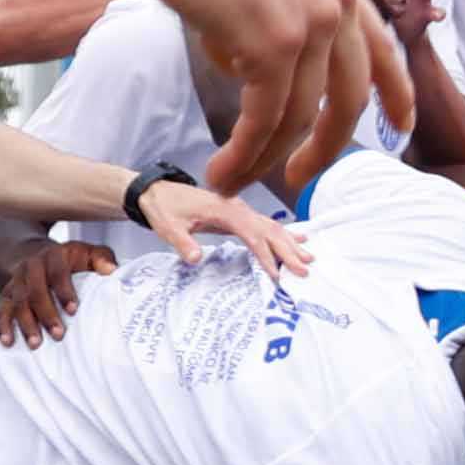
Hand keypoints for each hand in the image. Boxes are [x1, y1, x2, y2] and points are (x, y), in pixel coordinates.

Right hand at [0, 239, 117, 342]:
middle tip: (58, 335)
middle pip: (35, 291)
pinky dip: (3, 326)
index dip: (64, 291)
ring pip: (17, 302)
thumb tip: (111, 271)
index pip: (57, 273)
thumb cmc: (70, 259)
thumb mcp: (88, 252)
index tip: (73, 310)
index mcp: (53, 256)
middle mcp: (31, 267)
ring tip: (36, 344)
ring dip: (26, 324)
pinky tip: (7, 342)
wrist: (36, 254)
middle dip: (46, 314)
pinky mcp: (7, 294)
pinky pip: (2, 310)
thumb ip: (101, 258)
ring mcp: (16, 281)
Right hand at [124, 0, 412, 192]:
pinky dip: (244, 151)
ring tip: (233, 181)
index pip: (384, 50)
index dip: (396, 94)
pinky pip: (264, 117)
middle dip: (325, 148)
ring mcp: (309, 25)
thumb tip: (253, 70)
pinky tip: (223, 169)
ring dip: (264, 159)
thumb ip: (278, 18)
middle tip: (300, 177)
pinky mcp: (271, 44)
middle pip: (347, 100)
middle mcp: (337, 6)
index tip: (403, 128)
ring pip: (300, 117)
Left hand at [135, 180, 308, 271]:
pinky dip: (282, 233)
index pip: (252, 234)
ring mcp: (240, 209)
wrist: (156, 190)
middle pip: (269, 229)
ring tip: (308, 258)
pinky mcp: (238, 213)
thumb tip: (196, 260)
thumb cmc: (163, 208)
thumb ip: (183, 243)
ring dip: (289, 242)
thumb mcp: (168, 227)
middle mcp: (237, 208)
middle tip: (305, 269)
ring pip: (271, 226)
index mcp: (224, 210)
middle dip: (288, 250)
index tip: (277, 274)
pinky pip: (264, 224)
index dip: (266, 255)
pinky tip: (297, 238)